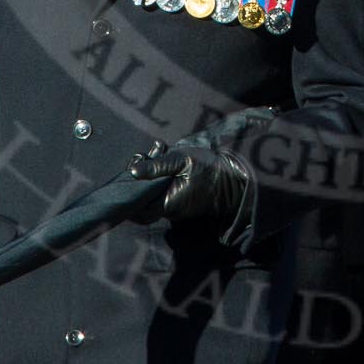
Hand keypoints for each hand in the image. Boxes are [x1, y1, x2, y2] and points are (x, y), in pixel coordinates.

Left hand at [129, 144, 251, 225]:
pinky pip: (162, 195)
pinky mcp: (181, 203)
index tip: (128, 172)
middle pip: (142, 202)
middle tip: (142, 158)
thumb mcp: (181, 160)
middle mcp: (169, 211)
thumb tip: (132, 170)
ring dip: (149, 179)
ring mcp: (175, 208)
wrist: (235, 180)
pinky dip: (159, 181)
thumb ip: (157, 166)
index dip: (127, 192)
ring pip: (152, 197)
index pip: (135, 207)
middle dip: (137, 182)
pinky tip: (165, 160)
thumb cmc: (209, 169)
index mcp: (166, 203)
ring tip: (156, 153)